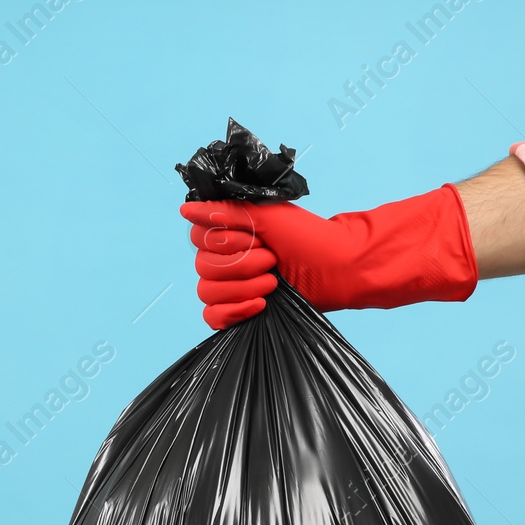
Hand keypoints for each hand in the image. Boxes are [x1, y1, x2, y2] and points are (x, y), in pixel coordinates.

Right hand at [181, 184, 479, 326]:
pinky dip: (234, 312)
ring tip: (274, 283)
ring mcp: (232, 286)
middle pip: (202, 268)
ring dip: (242, 288)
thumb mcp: (268, 215)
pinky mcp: (239, 311)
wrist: (339, 269)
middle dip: (240, 265)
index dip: (224, 242)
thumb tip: (185, 208)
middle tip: (272, 260)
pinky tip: (261, 305)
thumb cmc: (310, 238)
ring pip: (207, 292)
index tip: (256, 238)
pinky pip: (212, 317)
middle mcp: (225, 258)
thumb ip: (225, 211)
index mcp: (229, 233)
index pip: (197, 239)